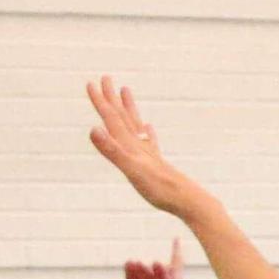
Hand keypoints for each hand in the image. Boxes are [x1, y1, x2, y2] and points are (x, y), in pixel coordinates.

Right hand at [85, 78, 213, 222]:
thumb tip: (93, 129)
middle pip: (123, 116)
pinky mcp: (157, 163)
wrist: (187, 200)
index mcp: (131, 145)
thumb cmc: (159, 188)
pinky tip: (148, 127)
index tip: (91, 83)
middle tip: (106, 78)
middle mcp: (139, 144)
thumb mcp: (131, 170)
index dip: (100, 102)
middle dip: (111, 98)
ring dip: (128, 107)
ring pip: (135, 124)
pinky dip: (146, 131)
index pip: (112, 119)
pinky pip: (149, 141)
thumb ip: (112, 150)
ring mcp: (149, 152)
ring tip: (126, 90)